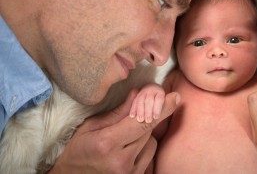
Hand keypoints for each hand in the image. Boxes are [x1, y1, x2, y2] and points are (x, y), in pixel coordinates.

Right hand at [49, 89, 179, 173]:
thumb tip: (138, 94)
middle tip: (135, 115)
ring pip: (151, 142)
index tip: (174, 97)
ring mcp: (129, 173)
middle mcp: (120, 160)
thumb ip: (117, 112)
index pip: (141, 122)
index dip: (160, 108)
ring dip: (143, 135)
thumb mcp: (91, 126)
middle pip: (147, 130)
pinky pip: (150, 155)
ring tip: (124, 138)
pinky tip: (128, 148)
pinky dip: (144, 147)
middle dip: (145, 118)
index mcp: (107, 143)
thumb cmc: (77, 150)